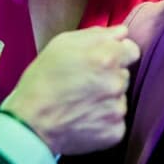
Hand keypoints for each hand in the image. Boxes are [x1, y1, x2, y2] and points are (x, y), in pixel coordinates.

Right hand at [2, 25, 139, 154]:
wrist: (31, 123)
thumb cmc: (42, 80)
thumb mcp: (62, 44)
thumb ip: (96, 34)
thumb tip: (121, 32)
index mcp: (107, 57)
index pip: (132, 51)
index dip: (117, 54)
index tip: (102, 61)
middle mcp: (117, 82)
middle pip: (123, 74)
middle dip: (108, 76)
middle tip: (83, 82)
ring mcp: (118, 109)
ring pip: (119, 97)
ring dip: (106, 98)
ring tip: (80, 102)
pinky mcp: (115, 131)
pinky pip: (116, 121)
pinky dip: (103, 120)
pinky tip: (84, 117)